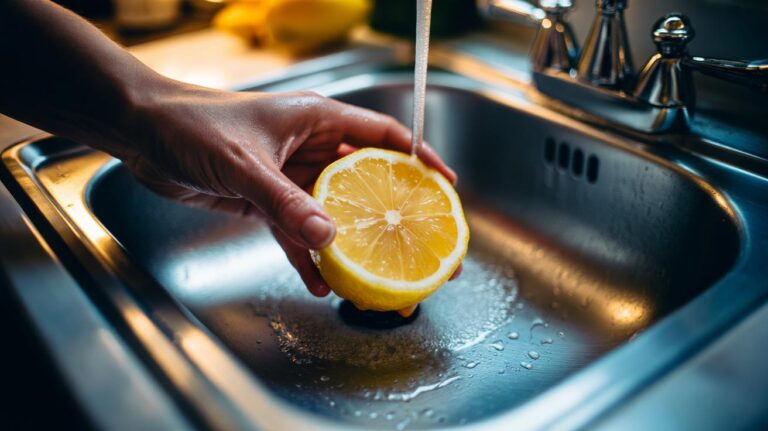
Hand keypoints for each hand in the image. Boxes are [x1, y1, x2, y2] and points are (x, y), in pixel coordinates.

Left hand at [118, 82, 459, 295]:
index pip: (382, 135)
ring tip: (376, 271)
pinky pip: (296, 230)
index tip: (445, 185)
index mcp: (316, 119)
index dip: (418, 158)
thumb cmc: (192, 124)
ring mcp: (289, 175)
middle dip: (391, 209)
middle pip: (364, 178)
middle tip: (419, 240)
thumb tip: (328, 238)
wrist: (142, 133)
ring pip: (332, 210)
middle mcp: (309, 146)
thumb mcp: (246, 164)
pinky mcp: (266, 199)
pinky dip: (307, 255)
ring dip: (350, 240)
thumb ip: (287, 202)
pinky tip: (321, 281)